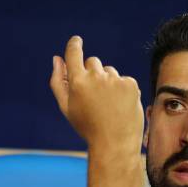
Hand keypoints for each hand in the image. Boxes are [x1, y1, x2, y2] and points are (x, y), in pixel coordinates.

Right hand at [50, 35, 143, 152]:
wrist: (115, 145)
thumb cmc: (88, 128)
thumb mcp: (67, 108)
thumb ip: (58, 82)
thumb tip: (57, 58)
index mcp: (77, 81)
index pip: (74, 53)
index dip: (75, 45)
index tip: (77, 41)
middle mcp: (95, 77)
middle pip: (93, 62)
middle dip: (93, 74)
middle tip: (97, 98)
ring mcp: (114, 80)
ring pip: (110, 72)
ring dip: (109, 84)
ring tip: (110, 107)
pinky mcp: (130, 84)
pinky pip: (125, 80)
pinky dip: (123, 91)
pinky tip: (121, 107)